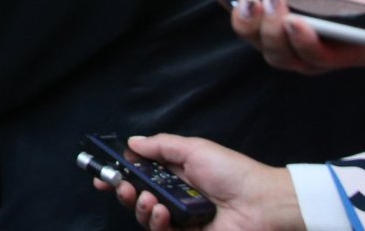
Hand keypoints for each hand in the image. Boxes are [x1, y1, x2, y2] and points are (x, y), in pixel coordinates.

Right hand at [93, 133, 301, 230]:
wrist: (262, 204)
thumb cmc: (233, 173)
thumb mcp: (195, 149)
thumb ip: (161, 146)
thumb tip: (132, 143)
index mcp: (177, 172)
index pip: (141, 173)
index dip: (120, 175)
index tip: (102, 176)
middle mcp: (176, 196)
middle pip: (138, 197)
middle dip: (124, 191)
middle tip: (122, 186)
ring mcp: (182, 218)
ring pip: (147, 216)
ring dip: (141, 207)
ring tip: (151, 200)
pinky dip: (158, 223)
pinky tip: (163, 213)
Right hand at [226, 0, 364, 73]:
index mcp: (262, 12)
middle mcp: (275, 37)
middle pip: (247, 32)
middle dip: (243, 16)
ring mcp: (301, 54)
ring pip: (274, 51)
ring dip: (271, 27)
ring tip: (274, 1)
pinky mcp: (331, 61)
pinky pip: (310, 56)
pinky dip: (300, 38)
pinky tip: (297, 21)